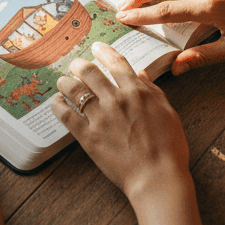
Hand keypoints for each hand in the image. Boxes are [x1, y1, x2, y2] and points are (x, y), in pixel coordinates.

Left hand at [52, 43, 191, 204]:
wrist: (157, 178)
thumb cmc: (169, 148)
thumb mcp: (168, 113)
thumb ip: (153, 91)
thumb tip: (141, 74)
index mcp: (137, 92)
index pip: (116, 63)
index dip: (104, 51)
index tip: (97, 47)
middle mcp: (116, 100)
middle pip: (90, 72)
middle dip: (80, 65)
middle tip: (75, 64)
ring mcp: (100, 117)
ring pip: (75, 90)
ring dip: (66, 82)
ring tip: (62, 81)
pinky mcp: (88, 137)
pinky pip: (67, 116)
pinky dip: (58, 106)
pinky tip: (56, 103)